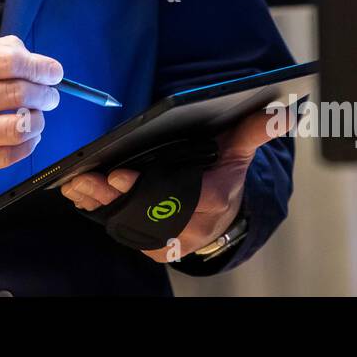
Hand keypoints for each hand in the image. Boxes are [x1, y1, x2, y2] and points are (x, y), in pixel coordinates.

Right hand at [0, 34, 62, 182]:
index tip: (53, 72)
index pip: (8, 62)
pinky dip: (29, 144)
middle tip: (49, 95)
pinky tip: (27, 135)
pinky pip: (10, 155)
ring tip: (37, 116)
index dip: (39, 66)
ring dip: (39, 120)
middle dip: (44, 94)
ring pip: (18, 128)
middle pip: (17, 94)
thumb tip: (40, 64)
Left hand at [59, 102, 293, 260]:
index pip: (174, 196)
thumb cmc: (225, 175)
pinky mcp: (154, 247)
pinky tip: (80, 196)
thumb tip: (282, 109)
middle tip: (83, 179)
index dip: (142, 189)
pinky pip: (124, 231)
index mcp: (211, 198)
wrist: (225, 218)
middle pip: (143, 212)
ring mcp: (171, 240)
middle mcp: (190, 226)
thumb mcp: (241, 150)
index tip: (116, 176)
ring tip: (74, 185)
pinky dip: (101, 214)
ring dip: (98, 205)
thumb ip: (256, 129)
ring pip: (128, 224)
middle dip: (109, 196)